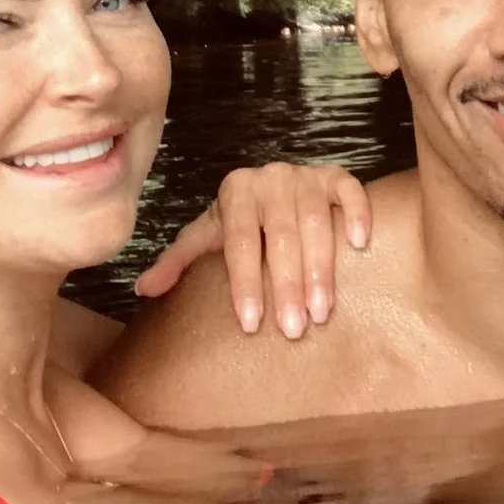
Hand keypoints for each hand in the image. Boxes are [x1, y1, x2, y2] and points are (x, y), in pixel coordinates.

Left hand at [135, 163, 371, 338]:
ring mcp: (305, 175)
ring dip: (321, 268)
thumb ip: (177, 262)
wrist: (272, 189)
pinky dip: (357, 214)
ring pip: (316, 222)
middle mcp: (270, 178)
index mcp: (235, 191)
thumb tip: (143, 290)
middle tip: (292, 329)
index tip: (250, 323)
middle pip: (280, 235)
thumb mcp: (206, 238)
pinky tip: (360, 245)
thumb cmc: (239, 224)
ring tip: (322, 311)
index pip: (239, 240)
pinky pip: (350, 190)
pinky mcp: (335, 175)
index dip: (245, 282)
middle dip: (287, 285)